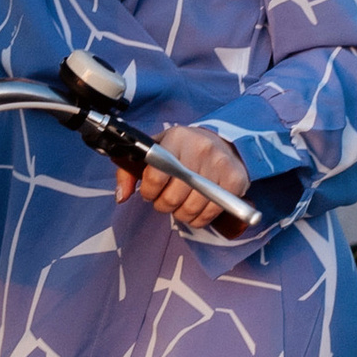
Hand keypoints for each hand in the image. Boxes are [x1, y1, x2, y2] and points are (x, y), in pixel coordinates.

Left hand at [117, 125, 249, 233]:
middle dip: (164, 205)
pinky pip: (210, 214)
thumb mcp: (155, 150)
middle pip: (173, 197)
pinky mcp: (235, 181)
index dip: (149, 191)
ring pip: (191, 209)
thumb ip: (130, 171)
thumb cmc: (183, 150)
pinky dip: (199, 218)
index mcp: (177, 138)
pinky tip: (196, 208)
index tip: (150, 192)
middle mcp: (201, 149)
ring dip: (180, 214)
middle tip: (165, 200)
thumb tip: (121, 196)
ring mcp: (220, 166)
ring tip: (180, 204)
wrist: (223, 144)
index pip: (156, 174)